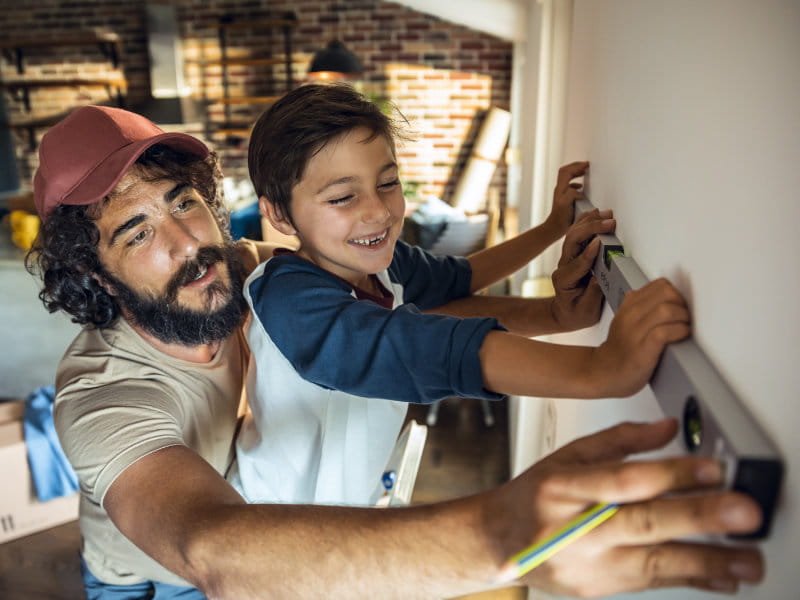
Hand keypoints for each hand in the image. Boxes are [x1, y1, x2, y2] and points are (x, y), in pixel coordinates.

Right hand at [492, 420, 763, 596]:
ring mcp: (587, 564)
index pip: (623, 480)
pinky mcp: (598, 589)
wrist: (498, 542)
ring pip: (654, 563)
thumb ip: (619, 439)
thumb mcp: (566, 455)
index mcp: (564, 487)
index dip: (670, 473)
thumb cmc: (534, 496)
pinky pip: (651, 584)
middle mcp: (575, 528)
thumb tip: (668, 428)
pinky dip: (690, 580)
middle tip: (742, 511)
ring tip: (747, 559)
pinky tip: (721, 577)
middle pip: (643, 522)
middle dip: (698, 517)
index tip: (712, 469)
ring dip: (707, 561)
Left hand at [545, 161, 588, 235]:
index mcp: (561, 189)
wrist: (555, 228)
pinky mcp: (564, 199)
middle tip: (586, 165)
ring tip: (584, 171)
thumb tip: (578, 189)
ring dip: (576, 172)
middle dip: (576, 166)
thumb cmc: (560, 218)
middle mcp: (560, 190)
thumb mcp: (565, 204)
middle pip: (565, 172)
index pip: (566, 171)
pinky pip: (570, 186)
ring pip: (567, 178)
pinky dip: (576, 183)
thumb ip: (570, 194)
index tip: (586, 165)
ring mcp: (561, 194)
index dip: (576, 166)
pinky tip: (581, 187)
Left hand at [550, 209, 615, 331]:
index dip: (588, 253)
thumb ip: (593, 294)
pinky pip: (577, 233)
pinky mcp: (573, 253)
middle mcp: (563, 266)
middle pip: (572, 241)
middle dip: (591, 229)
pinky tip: (596, 214)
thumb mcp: (586, 310)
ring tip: (606, 215)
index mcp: (564, 281)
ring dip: (590, 222)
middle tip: (610, 223)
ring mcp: (566, 258)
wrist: (565, 313)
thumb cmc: (576, 314)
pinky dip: (587, 222)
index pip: (577, 264)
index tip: (599, 242)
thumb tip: (601, 277)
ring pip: (574, 234)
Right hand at [593, 278, 689, 396]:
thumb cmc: (620, 349)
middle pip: (666, 293)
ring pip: (667, 310)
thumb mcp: (625, 319)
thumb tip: (670, 298)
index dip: (676, 293)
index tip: (679, 305)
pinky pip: (665, 332)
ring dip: (683, 318)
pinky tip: (681, 336)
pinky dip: (679, 332)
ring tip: (684, 327)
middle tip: (684, 317)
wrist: (603, 372)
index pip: (660, 284)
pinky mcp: (642, 349)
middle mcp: (630, 315)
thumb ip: (642, 306)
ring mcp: (635, 331)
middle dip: (682, 304)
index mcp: (629, 305)